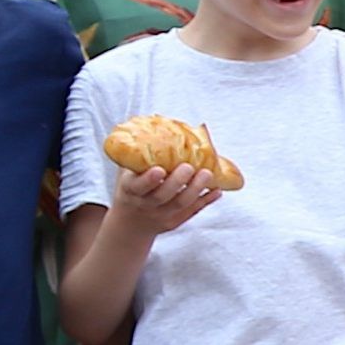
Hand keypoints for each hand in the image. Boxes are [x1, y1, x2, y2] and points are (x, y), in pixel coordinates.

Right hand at [108, 161, 223, 236]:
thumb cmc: (132, 187)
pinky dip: (206, 200)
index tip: (160, 170)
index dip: (149, 180)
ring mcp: (160, 215)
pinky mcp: (174, 222)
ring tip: (208, 174)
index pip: (138, 186)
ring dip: (195, 189)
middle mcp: (144, 204)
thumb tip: (156, 122)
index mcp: (130, 189)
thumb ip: (138, 155)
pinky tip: (217, 190)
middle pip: (162, 196)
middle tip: (189, 166)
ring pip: (180, 204)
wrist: (130, 221)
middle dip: (177, 182)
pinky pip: (192, 212)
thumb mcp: (127, 172)